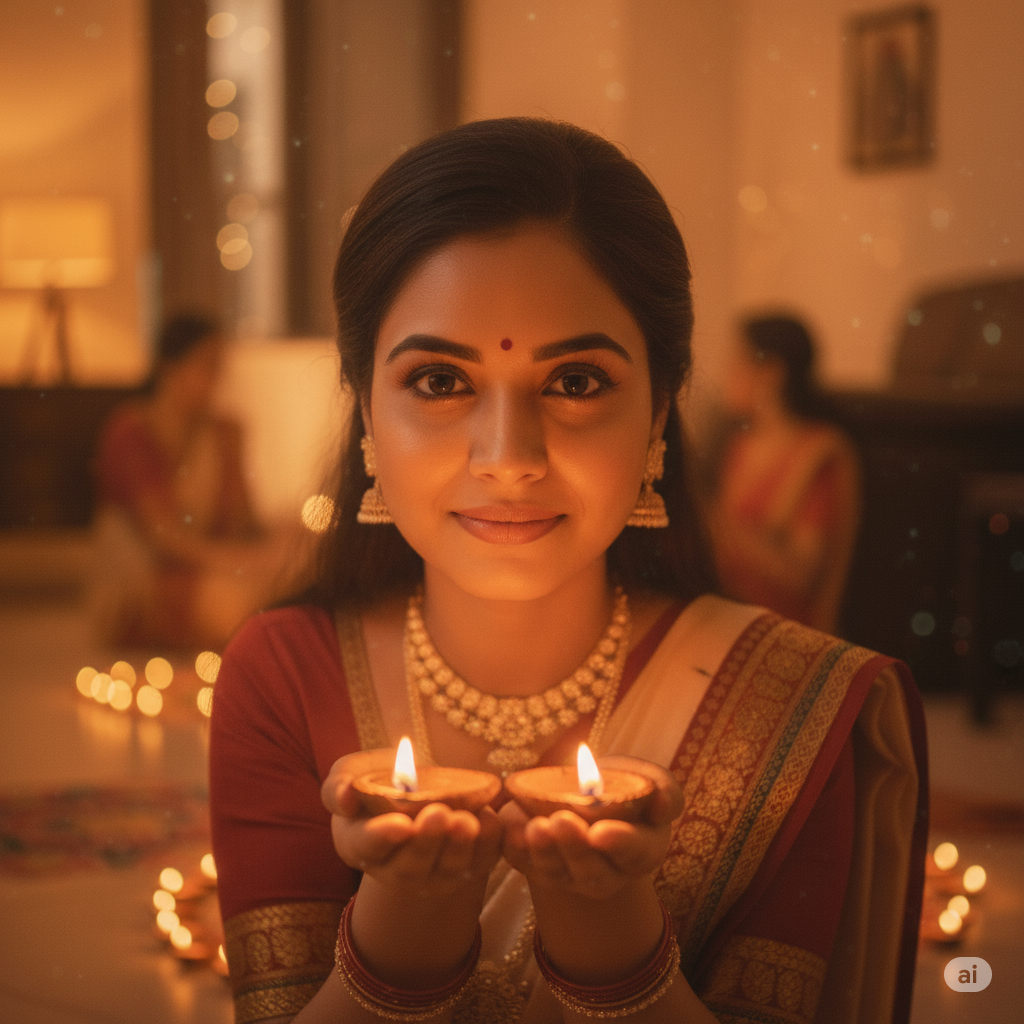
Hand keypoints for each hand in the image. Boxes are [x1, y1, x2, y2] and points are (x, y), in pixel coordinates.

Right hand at [321, 748, 502, 894]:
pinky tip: (490, 817)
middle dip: (427, 842)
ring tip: (467, 822)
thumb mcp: (349, 775)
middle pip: (410, 867)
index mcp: (360, 846)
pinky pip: (480, 862)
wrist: (413, 790)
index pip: (367, 848)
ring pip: (447, 870)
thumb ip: (338, 787)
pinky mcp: (467, 866)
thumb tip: (346, 798)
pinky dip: (489, 844)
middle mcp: (395, 870)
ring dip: (459, 847)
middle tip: (438, 815)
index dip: (383, 838)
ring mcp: (433, 874)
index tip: (400, 824)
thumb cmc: (374, 782)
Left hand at [499, 755, 682, 900]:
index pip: (633, 853)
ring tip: (535, 826)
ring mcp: (568, 875)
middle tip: (560, 822)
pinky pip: (522, 863)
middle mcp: (606, 874)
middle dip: (574, 849)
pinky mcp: (536, 866)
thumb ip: (665, 791)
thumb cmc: (625, 787)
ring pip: (554, 872)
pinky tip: (509, 827)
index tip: (601, 832)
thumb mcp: (651, 781)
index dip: (618, 844)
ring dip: (542, 851)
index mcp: (640, 852)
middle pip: (591, 873)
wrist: (589, 795)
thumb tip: (662, 804)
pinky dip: (514, 847)